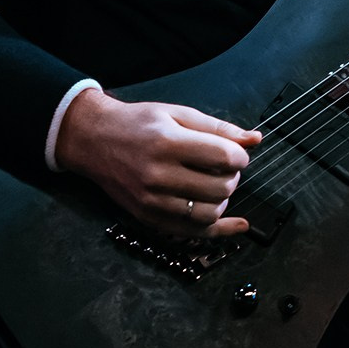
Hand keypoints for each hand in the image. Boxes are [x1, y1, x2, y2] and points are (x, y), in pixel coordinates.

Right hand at [55, 88, 262, 238]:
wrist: (94, 140)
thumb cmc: (137, 123)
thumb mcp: (177, 114)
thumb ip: (218, 127)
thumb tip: (254, 139)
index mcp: (168, 143)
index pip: (223, 156)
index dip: (240, 155)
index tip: (237, 153)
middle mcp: (158, 175)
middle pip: (220, 186)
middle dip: (232, 176)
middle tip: (225, 167)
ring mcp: (152, 200)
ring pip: (209, 213)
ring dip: (223, 200)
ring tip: (215, 185)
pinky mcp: (148, 217)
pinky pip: (191, 233)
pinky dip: (219, 230)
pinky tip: (238, 225)